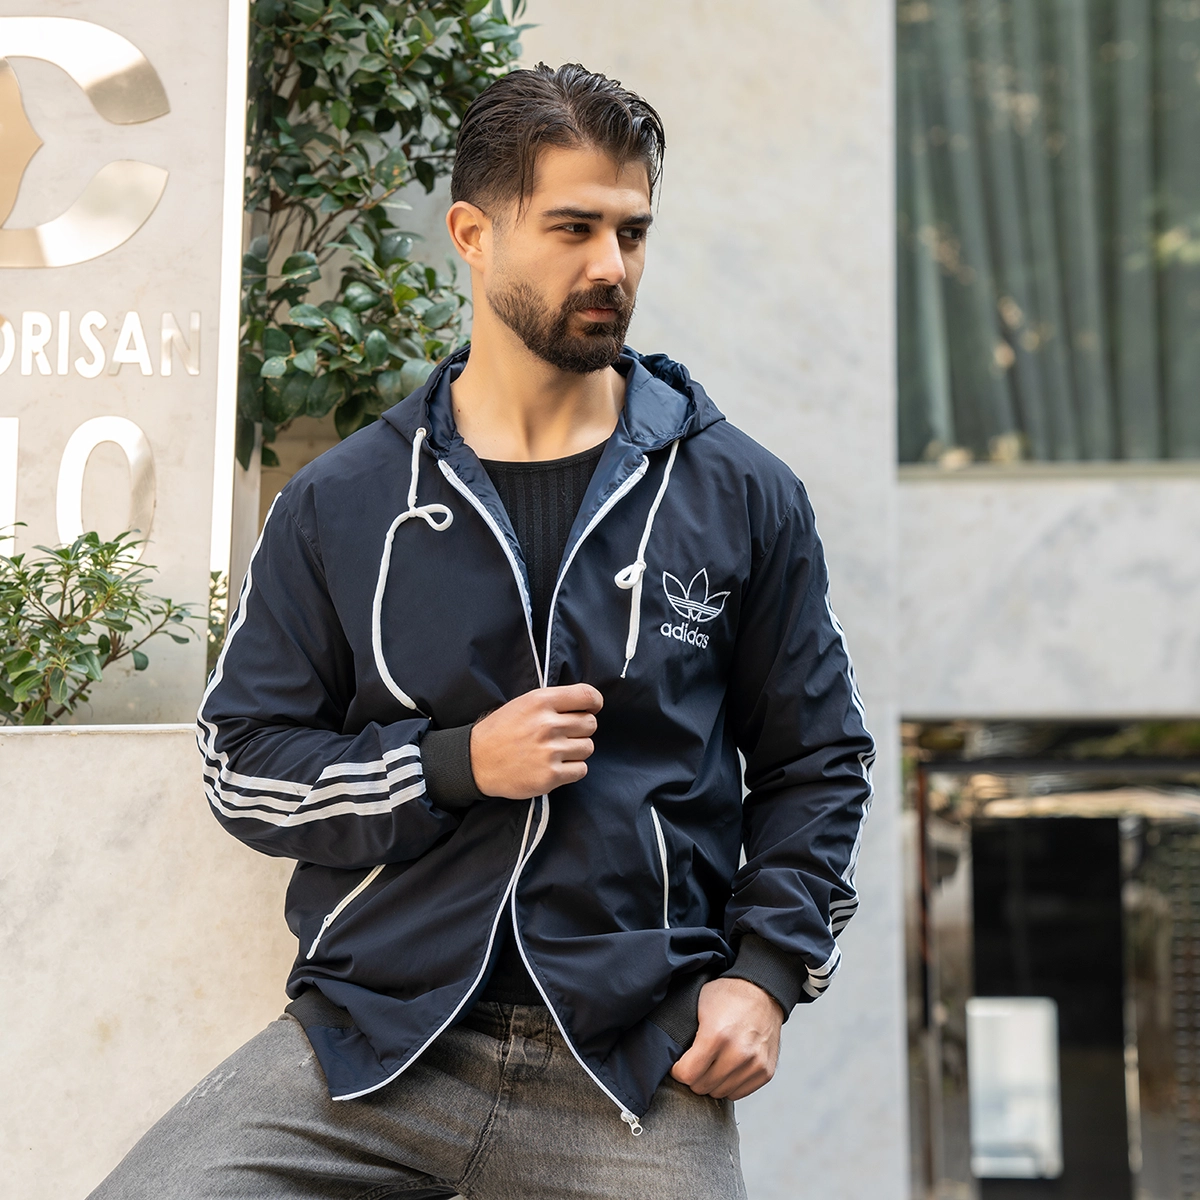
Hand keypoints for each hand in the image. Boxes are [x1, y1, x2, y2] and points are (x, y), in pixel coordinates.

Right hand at [470, 684, 602, 798]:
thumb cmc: (501, 730)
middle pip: (590, 724)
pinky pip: (581, 769)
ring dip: (577, 750)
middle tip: (565, 734)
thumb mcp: (523, 704)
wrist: (475, 761)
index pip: (587, 696)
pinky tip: (556, 765)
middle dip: (581, 729)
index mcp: (541, 701)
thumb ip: (553, 702)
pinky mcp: (550, 775)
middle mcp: (547, 724)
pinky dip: (573, 769)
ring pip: (588, 747)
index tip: (591, 709)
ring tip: (557, 751)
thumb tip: (586, 704)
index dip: (594, 703)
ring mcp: (550, 751)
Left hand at [670, 977, 782, 1100]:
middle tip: (694, 1064)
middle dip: (694, 1077)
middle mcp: (738, 1052)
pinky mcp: (765, 1071)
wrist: (762, 990)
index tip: (678, 1065)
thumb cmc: (728, 995)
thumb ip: (686, 1033)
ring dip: (712, 1082)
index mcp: (717, 1035)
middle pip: (703, 1086)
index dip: (678, 1070)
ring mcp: (754, 1063)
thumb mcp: (699, 1005)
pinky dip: (729, 1084)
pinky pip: (739, 1093)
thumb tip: (670, 1056)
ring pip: (720, 1093)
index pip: (687, 1074)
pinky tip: (726, 1068)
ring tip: (711, 1065)